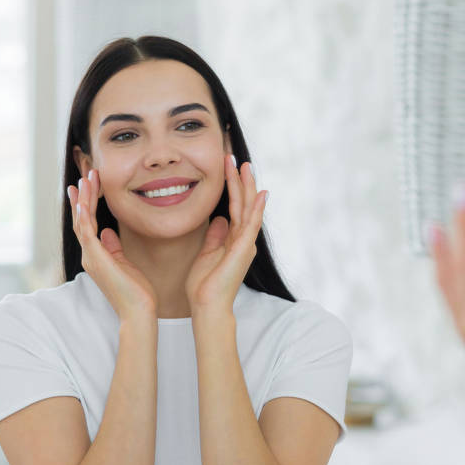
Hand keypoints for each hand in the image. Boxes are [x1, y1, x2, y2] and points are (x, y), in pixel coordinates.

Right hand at [68, 170, 156, 320]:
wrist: (139, 310)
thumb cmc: (136, 291)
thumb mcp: (125, 263)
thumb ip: (114, 247)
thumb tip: (108, 232)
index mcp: (96, 255)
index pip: (88, 224)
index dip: (86, 204)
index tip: (87, 186)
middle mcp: (90, 255)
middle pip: (81, 220)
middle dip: (83, 196)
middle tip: (85, 176)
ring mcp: (91, 258)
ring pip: (82, 222)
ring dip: (84, 200)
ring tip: (86, 180)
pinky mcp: (97, 260)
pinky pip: (87, 234)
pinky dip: (84, 217)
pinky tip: (83, 203)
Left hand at [186, 155, 267, 316]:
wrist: (207, 306)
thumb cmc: (205, 285)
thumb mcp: (207, 253)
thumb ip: (215, 236)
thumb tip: (218, 218)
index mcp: (234, 239)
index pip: (234, 206)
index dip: (231, 186)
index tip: (226, 166)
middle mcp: (243, 239)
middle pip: (243, 203)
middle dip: (239, 180)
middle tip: (235, 157)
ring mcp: (245, 244)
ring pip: (248, 208)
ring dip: (247, 186)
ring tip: (245, 165)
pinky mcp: (243, 249)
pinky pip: (251, 225)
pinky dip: (256, 209)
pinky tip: (260, 193)